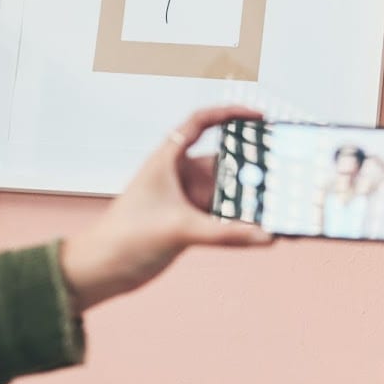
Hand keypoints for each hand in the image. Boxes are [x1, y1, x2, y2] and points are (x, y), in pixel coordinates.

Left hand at [59, 105, 273, 312]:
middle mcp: (180, 176)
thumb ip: (225, 234)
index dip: (230, 114)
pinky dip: (245, 221)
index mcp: (167, 161)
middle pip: (224, 161)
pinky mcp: (193, 223)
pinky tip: (263, 230)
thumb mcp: (178, 230)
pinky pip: (227, 217)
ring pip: (229, 192)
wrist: (103, 270)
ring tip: (278, 205)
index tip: (258, 117)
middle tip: (280, 172)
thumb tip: (264, 236)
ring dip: (251, 198)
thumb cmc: (123, 239)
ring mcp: (188, 200)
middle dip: (252, 165)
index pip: (200, 123)